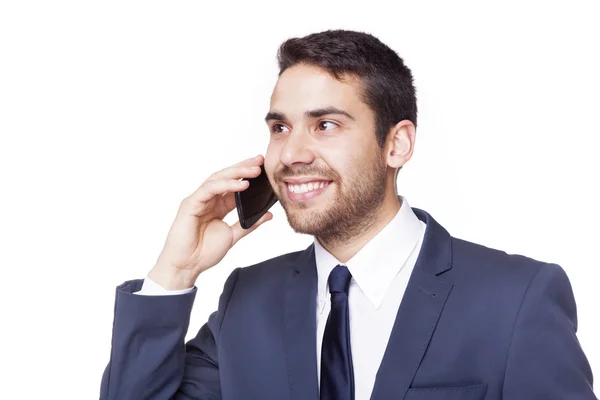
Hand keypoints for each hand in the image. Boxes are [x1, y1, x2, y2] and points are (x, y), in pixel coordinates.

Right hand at [148, 155, 272, 289]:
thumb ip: (249, 224)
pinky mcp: (191, 203)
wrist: (187, 266)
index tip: (263, 168)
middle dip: (243, 168)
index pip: (234, 186)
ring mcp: (198, 200)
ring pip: (218, 179)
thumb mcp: (233, 236)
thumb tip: (268, 215)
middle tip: (260, 160)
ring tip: (254, 170)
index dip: (247, 176)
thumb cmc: (204, 252)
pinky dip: (225, 185)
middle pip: (226, 178)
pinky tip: (241, 184)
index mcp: (218, 206)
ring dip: (237, 173)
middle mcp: (208, 200)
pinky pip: (209, 189)